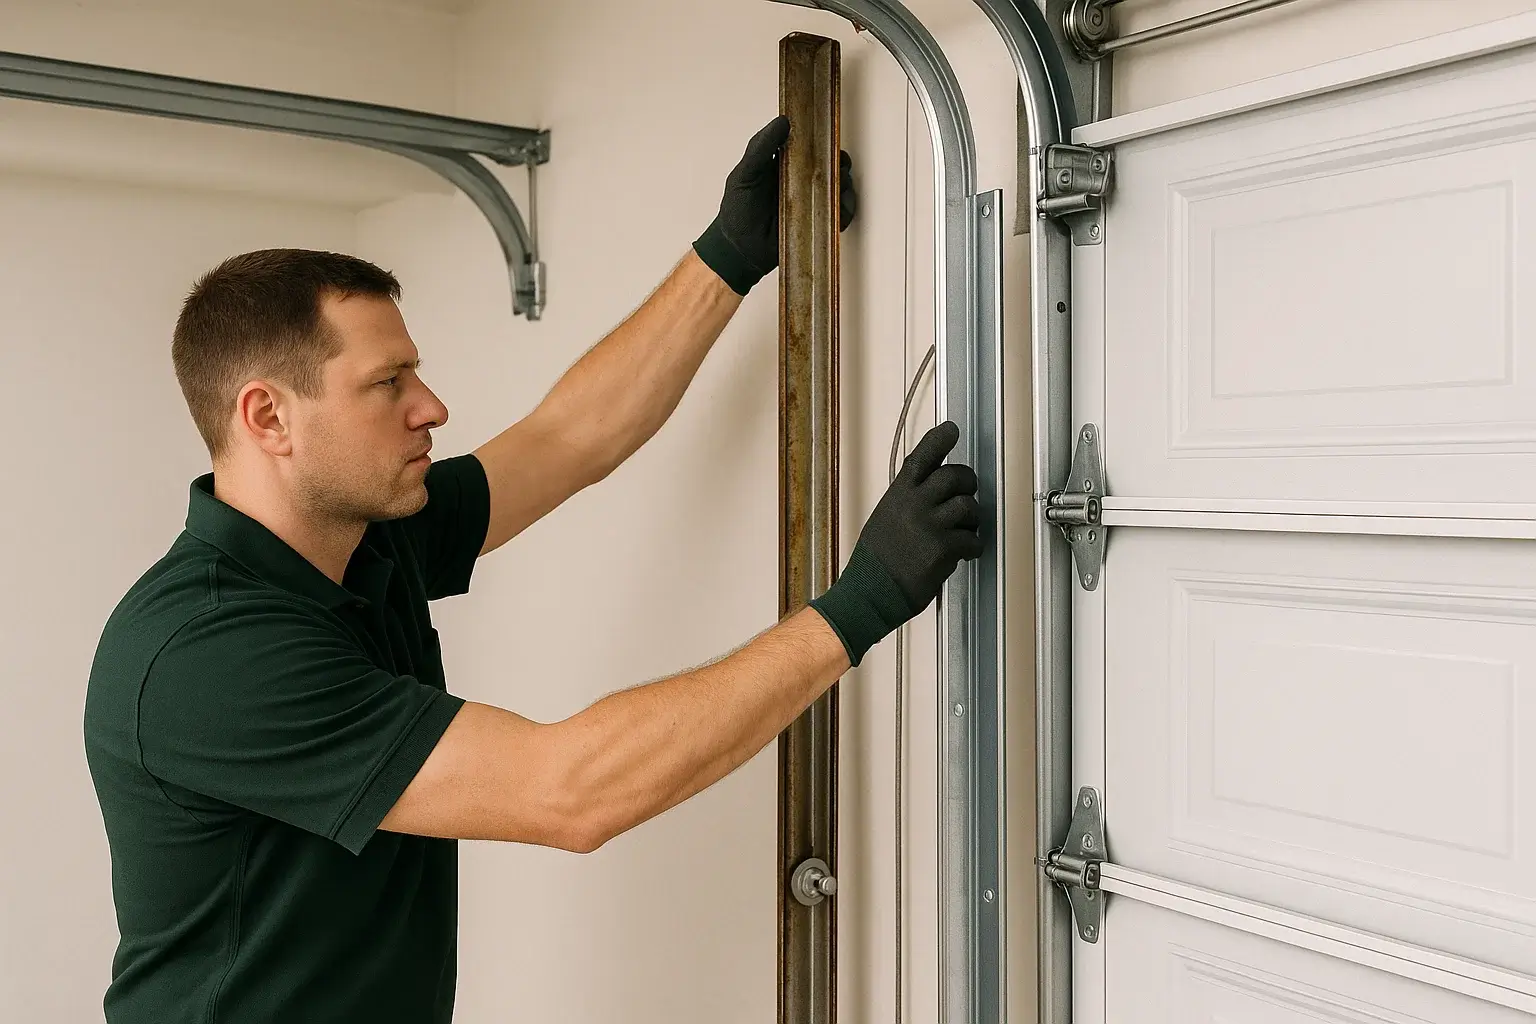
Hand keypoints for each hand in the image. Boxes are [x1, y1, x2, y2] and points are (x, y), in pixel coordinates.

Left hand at [693, 114, 858, 295]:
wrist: (739, 251)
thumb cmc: (736, 212)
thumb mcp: (744, 174)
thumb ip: (761, 148)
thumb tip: (782, 122)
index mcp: (784, 165)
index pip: (809, 146)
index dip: (821, 141)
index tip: (827, 138)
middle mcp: (800, 181)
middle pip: (830, 165)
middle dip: (838, 164)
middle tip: (836, 167)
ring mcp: (810, 202)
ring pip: (838, 187)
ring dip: (843, 186)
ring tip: (836, 189)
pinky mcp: (816, 222)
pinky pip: (838, 214)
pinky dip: (845, 211)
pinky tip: (838, 209)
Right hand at [810, 422, 982, 665]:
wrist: (870, 592)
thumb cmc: (874, 562)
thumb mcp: (883, 519)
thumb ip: (907, 502)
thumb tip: (931, 495)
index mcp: (898, 496)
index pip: (922, 458)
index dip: (939, 440)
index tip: (951, 430)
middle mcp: (914, 505)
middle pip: (954, 477)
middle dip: (967, 483)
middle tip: (967, 492)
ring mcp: (930, 526)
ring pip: (968, 506)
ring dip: (973, 518)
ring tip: (965, 530)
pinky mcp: (943, 549)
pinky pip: (972, 540)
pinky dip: (973, 546)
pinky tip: (965, 552)